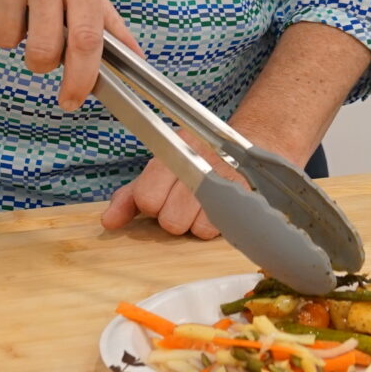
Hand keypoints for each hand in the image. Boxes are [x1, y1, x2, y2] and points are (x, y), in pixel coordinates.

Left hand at [99, 25, 366, 241]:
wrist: (262, 141)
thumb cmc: (207, 156)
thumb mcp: (166, 165)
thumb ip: (132, 195)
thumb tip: (108, 222)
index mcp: (171, 153)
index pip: (145, 197)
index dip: (151, 204)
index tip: (162, 196)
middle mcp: (196, 166)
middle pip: (167, 219)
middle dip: (174, 216)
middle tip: (187, 201)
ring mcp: (221, 185)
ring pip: (191, 228)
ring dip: (197, 222)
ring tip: (206, 205)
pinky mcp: (244, 201)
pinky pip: (216, 231)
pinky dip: (218, 225)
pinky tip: (223, 209)